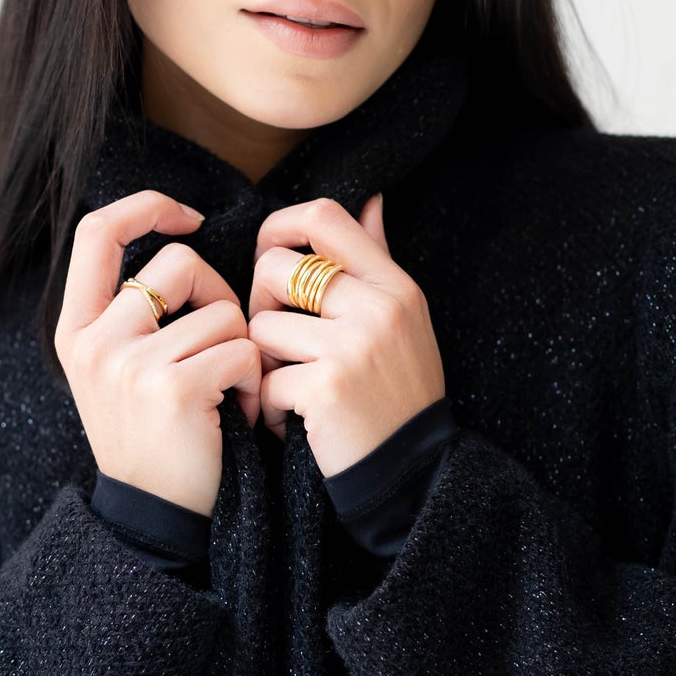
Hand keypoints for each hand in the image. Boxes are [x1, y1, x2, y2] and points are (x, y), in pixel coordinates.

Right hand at [54, 191, 260, 516]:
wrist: (156, 519)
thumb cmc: (154, 438)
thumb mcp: (119, 370)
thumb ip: (133, 312)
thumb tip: (179, 236)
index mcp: (76, 330)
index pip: (96, 231)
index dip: (145, 206)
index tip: (186, 217)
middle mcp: (94, 341)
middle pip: (178, 264)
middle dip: (219, 294)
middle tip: (224, 343)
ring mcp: (129, 364)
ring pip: (221, 311)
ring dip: (240, 349)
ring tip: (226, 393)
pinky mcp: (171, 389)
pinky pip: (240, 349)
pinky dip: (252, 379)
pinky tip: (237, 412)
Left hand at [249, 194, 444, 476]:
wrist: (415, 474)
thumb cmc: (400, 395)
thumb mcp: (404, 321)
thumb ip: (378, 260)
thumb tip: (370, 200)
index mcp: (394, 285)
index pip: (324, 216)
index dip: (279, 228)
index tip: (269, 258)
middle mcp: (378, 307)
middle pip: (275, 268)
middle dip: (260, 305)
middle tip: (278, 344)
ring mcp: (354, 346)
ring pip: (261, 326)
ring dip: (265, 362)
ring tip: (291, 386)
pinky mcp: (327, 387)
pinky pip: (266, 377)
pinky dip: (269, 407)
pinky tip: (292, 421)